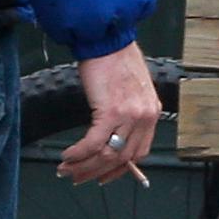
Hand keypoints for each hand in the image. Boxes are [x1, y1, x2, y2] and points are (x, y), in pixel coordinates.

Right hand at [52, 45, 163, 185]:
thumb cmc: (116, 59)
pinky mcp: (110, 111)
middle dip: (96, 172)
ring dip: (83, 166)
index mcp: (151, 113)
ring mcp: (129, 116)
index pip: (139, 153)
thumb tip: (111, 136)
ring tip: (67, 170)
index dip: (119, 169)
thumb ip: (128, 113)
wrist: (107, 40)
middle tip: (77, 178)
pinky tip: (67, 156)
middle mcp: (144, 117)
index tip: (102, 176)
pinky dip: (78, 153)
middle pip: (121, 158)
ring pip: (106, 154)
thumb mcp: (131, 89)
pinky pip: (93, 142)